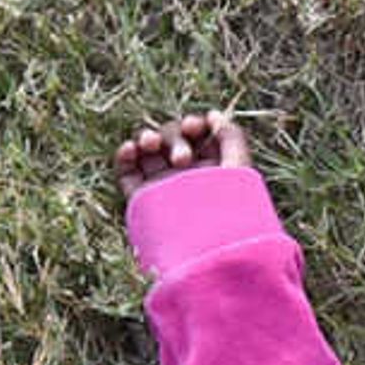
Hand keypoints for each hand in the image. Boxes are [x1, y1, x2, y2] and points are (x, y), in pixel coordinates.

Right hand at [114, 110, 248, 202]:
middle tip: (182, 159)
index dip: (194, 126)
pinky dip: (125, 155)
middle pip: (172, 139)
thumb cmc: (229, 213)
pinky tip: (130, 148)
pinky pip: (127, 171)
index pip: (197, 136)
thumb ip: (231, 138)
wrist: (206, 251)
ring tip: (150, 144)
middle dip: (174, 138)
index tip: (195, 127)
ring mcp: (163, 186)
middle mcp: (187, 177)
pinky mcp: (143, 198)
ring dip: (147, 138)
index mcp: (211, 169)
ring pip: (149, 151)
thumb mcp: (239, 171)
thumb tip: (215, 114)